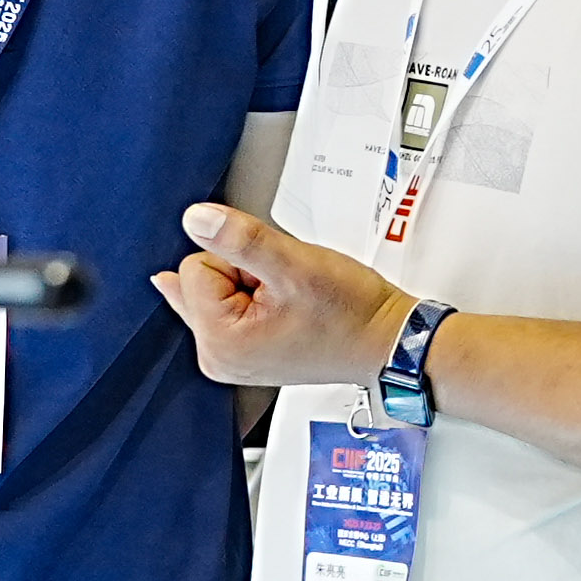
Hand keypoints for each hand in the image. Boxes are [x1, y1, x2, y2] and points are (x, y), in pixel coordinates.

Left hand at [157, 196, 408, 392]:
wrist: (385, 340)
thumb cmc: (349, 313)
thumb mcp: (294, 264)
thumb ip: (239, 239)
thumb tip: (195, 220)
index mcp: (220, 342)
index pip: (195, 267)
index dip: (241, 262)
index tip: (278, 281)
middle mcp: (217, 359)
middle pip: (200, 282)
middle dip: (242, 275)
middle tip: (286, 292)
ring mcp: (230, 360)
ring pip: (215, 292)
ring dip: (250, 287)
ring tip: (290, 302)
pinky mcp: (244, 356)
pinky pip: (227, 309)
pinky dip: (254, 300)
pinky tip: (284, 308)